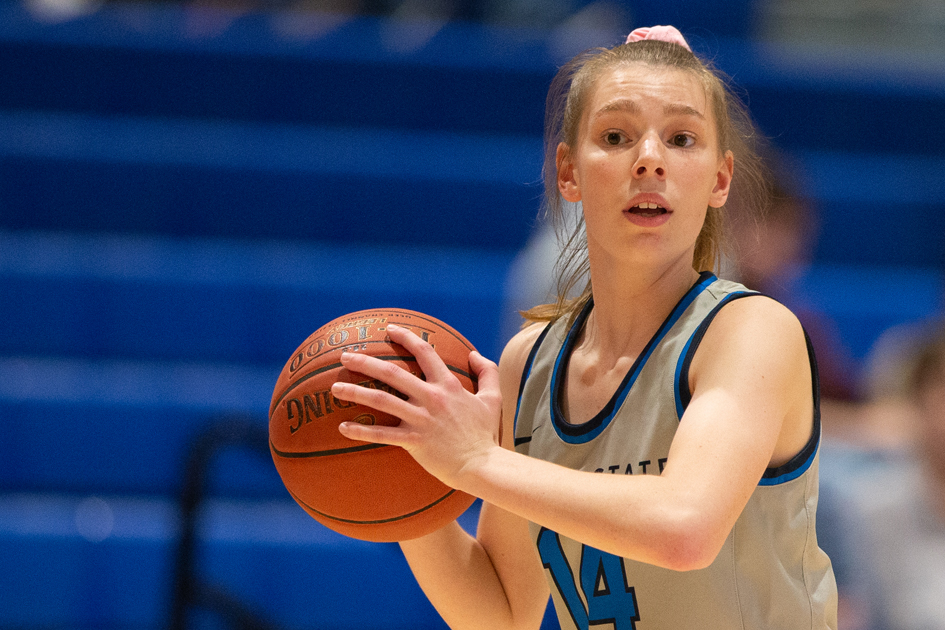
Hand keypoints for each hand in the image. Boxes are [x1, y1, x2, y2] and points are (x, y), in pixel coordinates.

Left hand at [331, 324, 502, 491]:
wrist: (483, 465)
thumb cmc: (485, 434)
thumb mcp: (493, 399)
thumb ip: (487, 372)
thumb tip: (474, 353)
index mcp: (448, 385)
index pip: (424, 352)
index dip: (406, 337)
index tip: (389, 329)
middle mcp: (431, 398)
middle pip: (392, 373)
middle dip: (366, 362)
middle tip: (345, 356)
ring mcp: (421, 420)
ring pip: (381, 401)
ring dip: (355, 392)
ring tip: (334, 388)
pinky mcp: (414, 441)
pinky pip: (382, 435)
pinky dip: (360, 432)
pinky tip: (342, 428)